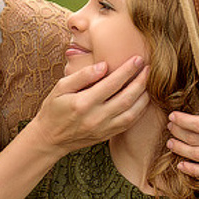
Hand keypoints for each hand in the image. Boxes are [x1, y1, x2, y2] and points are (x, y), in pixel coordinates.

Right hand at [29, 57, 151, 154]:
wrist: (50, 138)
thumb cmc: (53, 109)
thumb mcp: (60, 88)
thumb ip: (82, 76)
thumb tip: (104, 65)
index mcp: (83, 103)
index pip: (112, 84)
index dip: (127, 70)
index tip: (138, 59)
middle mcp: (96, 118)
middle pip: (126, 98)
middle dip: (141, 81)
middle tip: (149, 68)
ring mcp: (103, 129)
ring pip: (132, 112)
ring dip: (144, 96)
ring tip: (148, 82)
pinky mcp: (107, 135)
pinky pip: (129, 123)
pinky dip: (139, 110)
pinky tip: (143, 99)